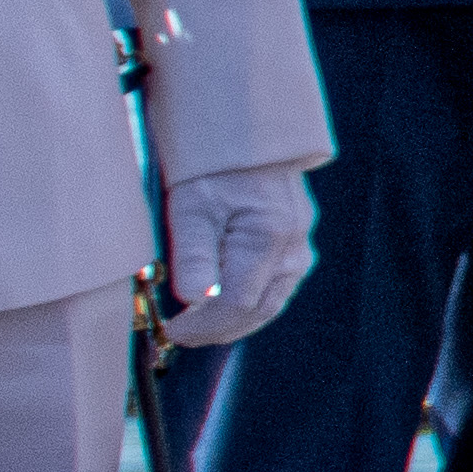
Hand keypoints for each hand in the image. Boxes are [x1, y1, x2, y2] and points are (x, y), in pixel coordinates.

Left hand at [159, 165, 320, 347]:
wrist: (245, 134)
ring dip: (234, 323)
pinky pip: (275, 288)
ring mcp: (300, 249)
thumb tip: (195, 301)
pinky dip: (248, 305)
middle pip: (257, 311)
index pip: (236, 304)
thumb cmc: (212, 165)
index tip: (172, 331)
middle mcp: (293, 249)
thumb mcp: (190, 205)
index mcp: (268, 237)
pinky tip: (223, 306)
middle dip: (217, 331)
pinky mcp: (296, 246)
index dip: (203, 326)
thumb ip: (193, 256)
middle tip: (181, 336)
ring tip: (199, 328)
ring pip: (270, 304)